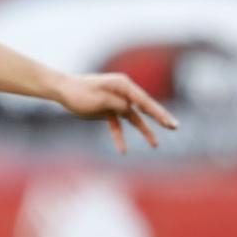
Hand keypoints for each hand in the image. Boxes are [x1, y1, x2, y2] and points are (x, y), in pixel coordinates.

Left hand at [53, 72, 177, 154]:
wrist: (61, 91)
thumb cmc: (79, 92)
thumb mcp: (99, 100)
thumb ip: (117, 105)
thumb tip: (131, 110)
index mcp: (123, 86)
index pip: (145, 101)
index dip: (159, 113)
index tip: (170, 123)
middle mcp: (123, 92)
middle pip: (144, 108)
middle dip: (160, 118)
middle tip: (175, 127)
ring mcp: (116, 102)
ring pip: (133, 118)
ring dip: (144, 131)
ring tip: (155, 145)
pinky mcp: (107, 111)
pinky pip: (116, 125)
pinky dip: (119, 136)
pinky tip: (123, 150)